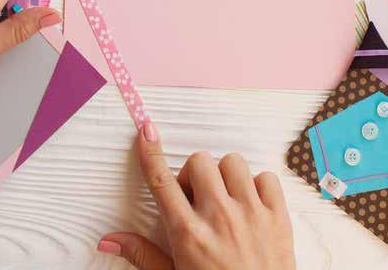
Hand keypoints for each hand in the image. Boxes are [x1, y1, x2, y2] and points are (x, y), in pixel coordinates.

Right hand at [97, 122, 295, 269]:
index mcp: (188, 234)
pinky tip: (250, 206)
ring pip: (233, 162)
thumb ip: (142, 255)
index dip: (150, 152)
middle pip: (199, 162)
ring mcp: (251, 214)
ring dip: (225, 176)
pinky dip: (258, 186)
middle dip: (194, 174)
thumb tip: (109, 239)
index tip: (147, 132)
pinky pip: (266, 177)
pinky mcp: (278, 216)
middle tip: (196, 197)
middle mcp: (219, 217)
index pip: (162, 182)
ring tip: (225, 200)